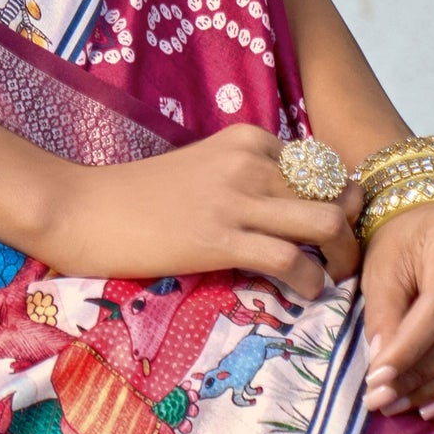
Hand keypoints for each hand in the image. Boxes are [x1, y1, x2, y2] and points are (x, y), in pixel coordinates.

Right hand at [37, 126, 361, 297]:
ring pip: (326, 222)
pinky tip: (305, 295)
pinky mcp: (220, 238)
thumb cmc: (135, 196)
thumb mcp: (203, 169)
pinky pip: (290, 260)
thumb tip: (289, 209)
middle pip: (335, 192)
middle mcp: (251, 161)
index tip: (338, 232)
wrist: (80, 208)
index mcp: (249, 139)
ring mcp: (236, 198)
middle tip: (346, 263)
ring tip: (334, 280)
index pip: (324, 166)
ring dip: (342, 257)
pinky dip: (310, 282)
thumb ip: (246, 178)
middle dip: (352, 231)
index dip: (341, 201)